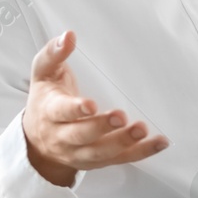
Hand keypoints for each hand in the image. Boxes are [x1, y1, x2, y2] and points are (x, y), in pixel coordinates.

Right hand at [22, 30, 168, 186]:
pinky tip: (160, 143)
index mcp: (50, 112)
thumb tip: (69, 36)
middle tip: (121, 116)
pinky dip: (142, 152)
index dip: (76, 110)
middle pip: (82, 136)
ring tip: (142, 130)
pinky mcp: (99, 160)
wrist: (38, 142)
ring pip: (101, 152)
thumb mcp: (43, 74)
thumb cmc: (45, 100)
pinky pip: (121, 159)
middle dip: (102, 127)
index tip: (90, 105)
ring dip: (123, 143)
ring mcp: (81, 152)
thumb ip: (54, 54)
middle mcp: (63, 137)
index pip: (61, 112)